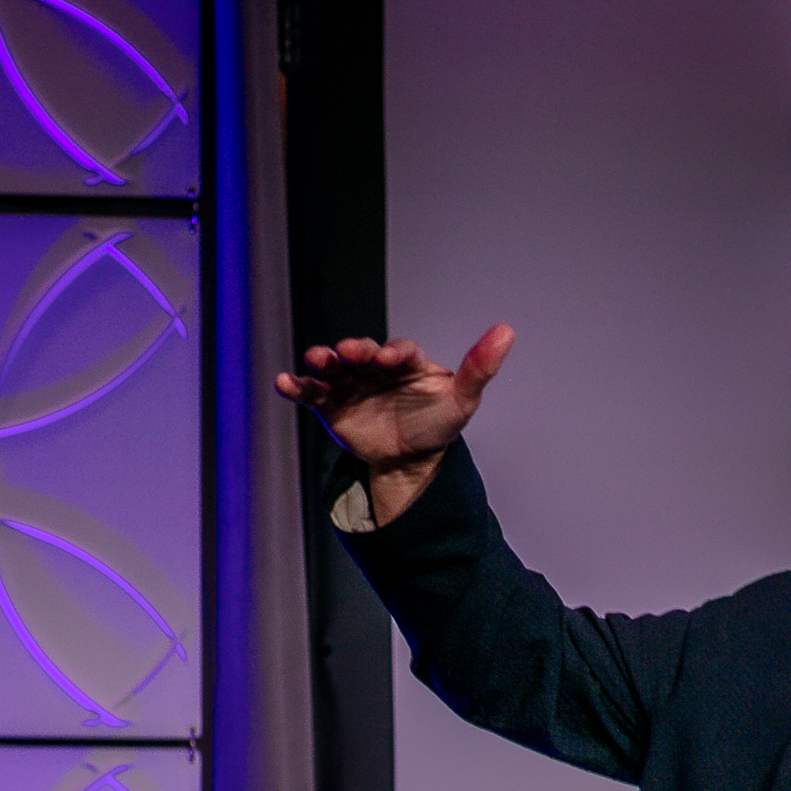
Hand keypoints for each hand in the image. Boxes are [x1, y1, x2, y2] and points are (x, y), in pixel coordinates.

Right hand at [274, 322, 513, 523]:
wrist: (411, 460)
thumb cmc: (438, 423)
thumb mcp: (463, 399)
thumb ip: (480, 367)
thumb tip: (507, 331)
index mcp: (406, 361)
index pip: (399, 350)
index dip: (393, 352)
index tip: (389, 360)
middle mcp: (374, 367)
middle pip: (360, 352)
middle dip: (354, 349)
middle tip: (349, 353)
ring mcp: (351, 383)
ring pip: (332, 366)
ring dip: (322, 359)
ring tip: (316, 359)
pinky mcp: (331, 405)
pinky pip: (311, 393)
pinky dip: (296, 386)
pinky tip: (282, 382)